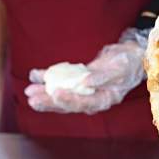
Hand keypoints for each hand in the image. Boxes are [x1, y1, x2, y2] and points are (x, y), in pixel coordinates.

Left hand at [25, 28, 146, 114]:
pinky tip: (34, 75)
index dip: (67, 100)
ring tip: (28, 91)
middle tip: (32, 99)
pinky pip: (60, 81)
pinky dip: (47, 78)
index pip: (82, 103)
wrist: (130, 55)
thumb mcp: (119, 68)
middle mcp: (90, 99)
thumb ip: (102, 76)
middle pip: (66, 103)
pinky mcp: (76, 81)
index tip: (54, 93)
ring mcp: (82, 91)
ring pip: (60, 95)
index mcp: (102, 100)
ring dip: (43, 93)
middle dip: (48, 101)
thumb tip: (85, 82)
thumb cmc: (128, 62)